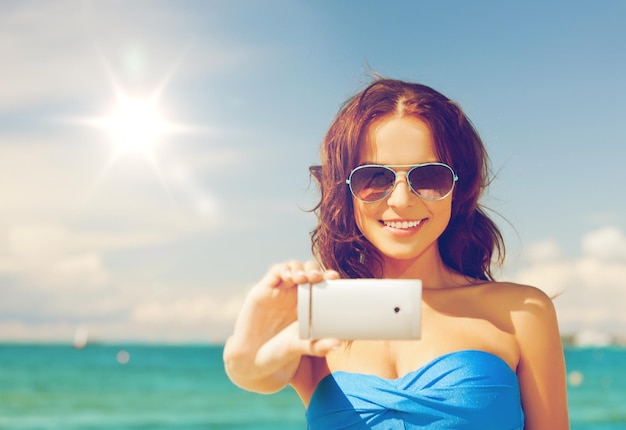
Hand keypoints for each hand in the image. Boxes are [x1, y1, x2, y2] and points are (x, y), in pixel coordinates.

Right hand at [224, 260, 340, 391]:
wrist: (252, 359)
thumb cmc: (280, 352)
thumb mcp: (301, 347)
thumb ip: (319, 346)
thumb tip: (339, 344)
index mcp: (308, 305)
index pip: (321, 283)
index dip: (328, 276)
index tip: (334, 277)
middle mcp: (294, 295)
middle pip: (308, 271)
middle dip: (315, 270)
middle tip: (318, 278)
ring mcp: (279, 290)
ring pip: (293, 268)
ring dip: (300, 269)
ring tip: (303, 278)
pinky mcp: (264, 290)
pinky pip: (275, 272)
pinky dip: (284, 270)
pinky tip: (289, 277)